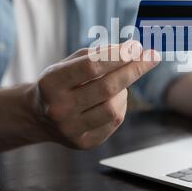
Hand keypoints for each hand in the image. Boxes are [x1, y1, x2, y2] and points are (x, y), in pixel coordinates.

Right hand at [32, 41, 159, 149]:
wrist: (39, 116)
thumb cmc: (60, 83)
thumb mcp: (69, 63)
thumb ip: (98, 54)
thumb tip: (133, 49)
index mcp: (51, 83)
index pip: (90, 67)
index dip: (117, 56)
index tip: (137, 46)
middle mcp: (58, 108)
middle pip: (106, 88)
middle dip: (134, 70)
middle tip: (152, 57)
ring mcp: (70, 129)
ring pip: (113, 108)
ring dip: (125, 90)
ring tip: (121, 81)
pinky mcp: (83, 144)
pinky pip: (114, 122)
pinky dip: (120, 106)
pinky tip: (115, 98)